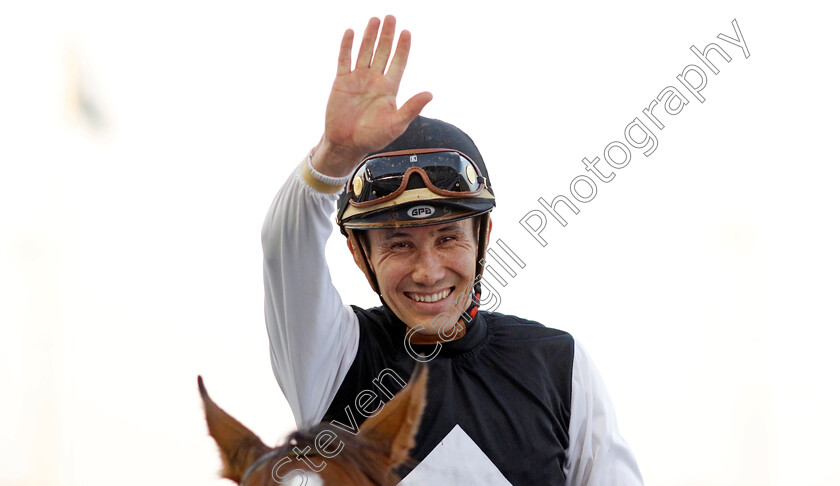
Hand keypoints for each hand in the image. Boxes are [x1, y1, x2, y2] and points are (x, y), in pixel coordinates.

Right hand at [311, 16, 432, 176]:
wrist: (347, 144)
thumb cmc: (373, 138)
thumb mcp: (396, 124)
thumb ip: (412, 108)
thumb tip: (430, 94)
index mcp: (389, 89)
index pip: (398, 62)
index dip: (403, 48)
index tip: (406, 32)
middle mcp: (374, 80)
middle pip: (382, 52)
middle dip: (387, 35)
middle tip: (391, 17)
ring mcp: (358, 79)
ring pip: (365, 52)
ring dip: (370, 36)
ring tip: (375, 19)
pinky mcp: (341, 82)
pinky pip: (344, 60)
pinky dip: (347, 46)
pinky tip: (351, 32)